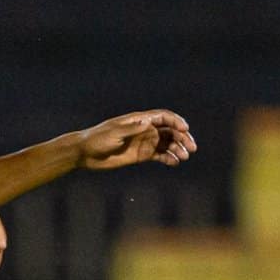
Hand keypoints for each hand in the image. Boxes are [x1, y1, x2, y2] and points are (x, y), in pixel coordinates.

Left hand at [78, 110, 196, 170]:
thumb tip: (149, 122)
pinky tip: (174, 163)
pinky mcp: (141, 155)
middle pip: (169, 131)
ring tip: (184, 157)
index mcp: (139, 120)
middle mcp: (145, 129)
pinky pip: (159, 155)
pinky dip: (168, 158)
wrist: (87, 153)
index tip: (185, 129)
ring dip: (177, 148)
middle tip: (191, 148)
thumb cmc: (98, 139)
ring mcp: (144, 142)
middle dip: (182, 138)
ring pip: (167, 143)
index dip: (176, 122)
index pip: (163, 117)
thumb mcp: (114, 133)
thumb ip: (132, 128)